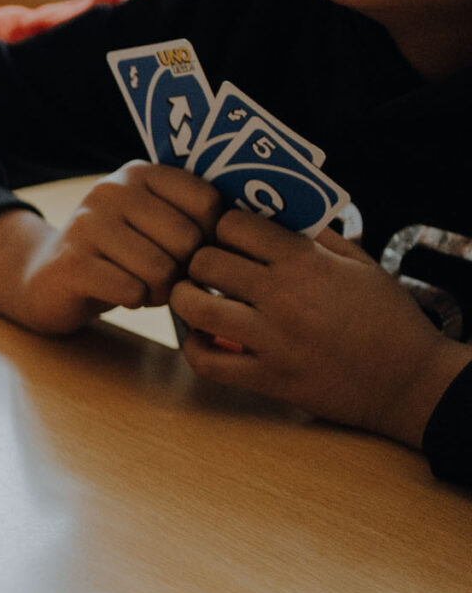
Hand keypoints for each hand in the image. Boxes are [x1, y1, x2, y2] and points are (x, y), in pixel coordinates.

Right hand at [0, 163, 221, 334]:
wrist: (48, 280)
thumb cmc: (121, 254)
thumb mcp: (155, 222)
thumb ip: (193, 213)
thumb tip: (250, 227)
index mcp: (141, 172)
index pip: (209, 204)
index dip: (208, 238)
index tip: (187, 248)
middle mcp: (111, 189)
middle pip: (187, 240)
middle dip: (183, 270)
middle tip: (162, 274)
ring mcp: (86, 224)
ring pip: (160, 269)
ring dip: (159, 290)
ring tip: (142, 285)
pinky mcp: (71, 263)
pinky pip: (130, 290)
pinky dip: (134, 301)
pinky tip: (121, 295)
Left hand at [170, 213, 471, 446]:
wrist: (409, 380)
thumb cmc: (387, 317)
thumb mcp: (361, 266)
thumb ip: (318, 238)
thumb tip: (276, 212)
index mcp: (307, 264)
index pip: (235, 225)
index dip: (222, 225)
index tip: (225, 235)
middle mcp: (284, 298)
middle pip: (205, 262)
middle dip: (198, 258)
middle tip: (204, 266)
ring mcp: (273, 341)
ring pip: (194, 307)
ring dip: (184, 298)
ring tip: (192, 295)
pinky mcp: (267, 379)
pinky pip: (207, 362)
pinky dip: (192, 346)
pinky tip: (199, 335)